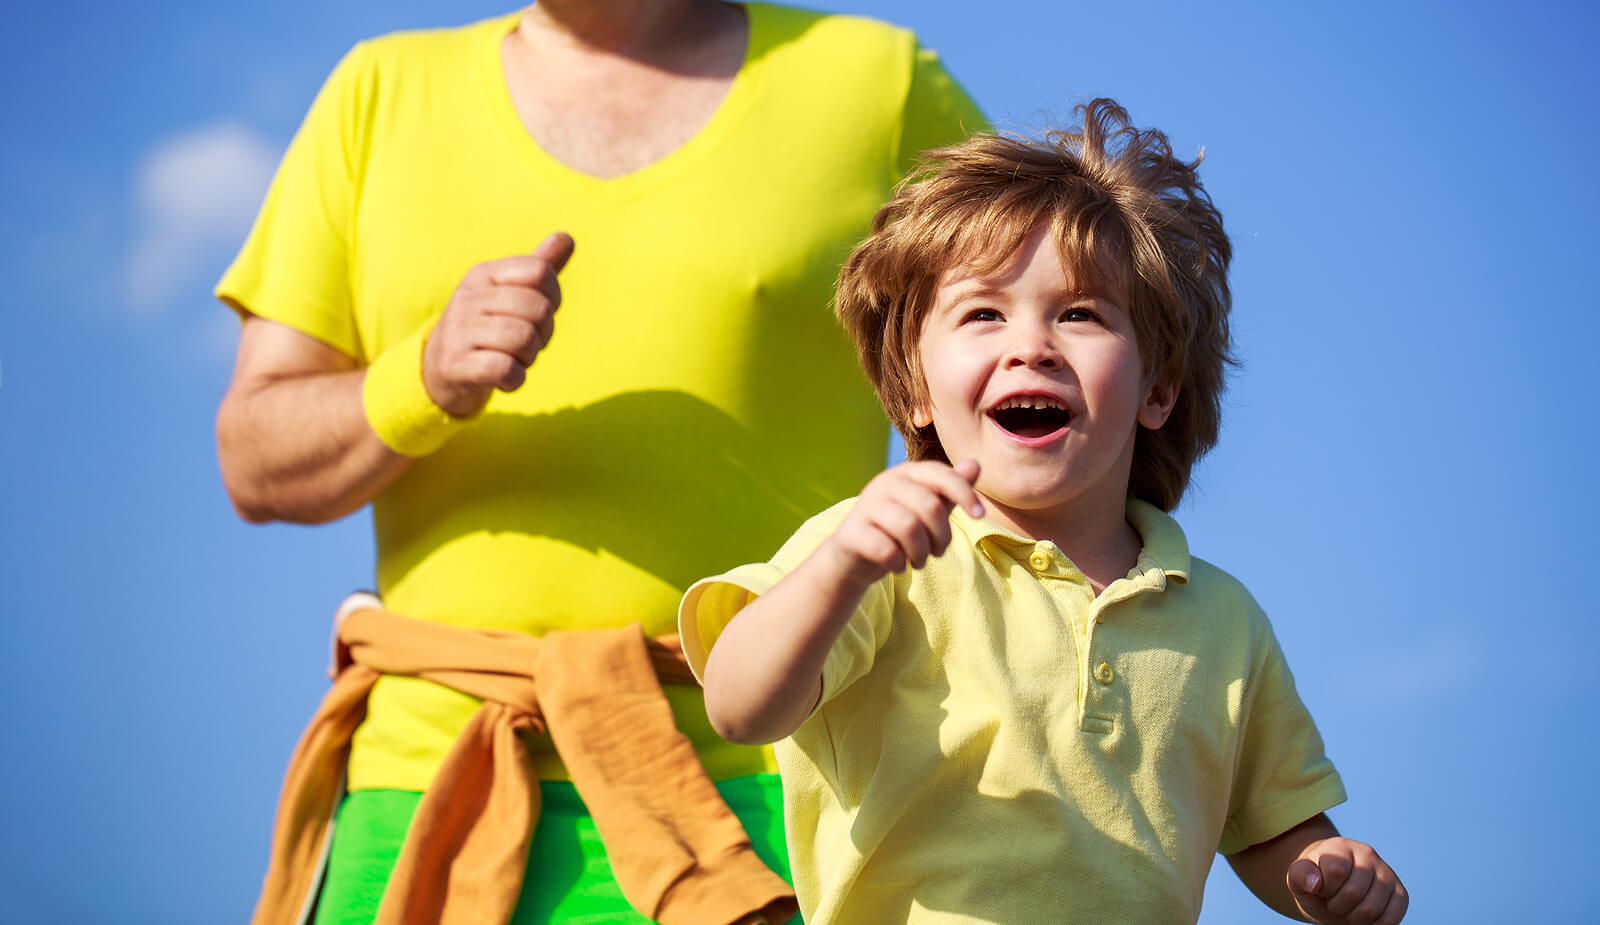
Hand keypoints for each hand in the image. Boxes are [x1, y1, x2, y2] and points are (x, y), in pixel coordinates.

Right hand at [422, 231, 575, 416]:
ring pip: (524, 339)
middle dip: (544, 332)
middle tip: (527, 341)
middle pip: (538, 308)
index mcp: (484, 273)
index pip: (540, 272)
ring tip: (515, 358)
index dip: (554, 297)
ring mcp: (459, 331)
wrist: (439, 368)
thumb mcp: (510, 291)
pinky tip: (506, 377)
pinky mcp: (456, 365)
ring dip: (529, 357)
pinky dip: (516, 379)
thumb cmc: (487, 326)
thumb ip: (539, 266)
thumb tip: (566, 237)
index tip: (539, 312)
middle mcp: (468, 298)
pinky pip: (505, 369)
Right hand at [823, 459, 983, 588]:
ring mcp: (865, 506)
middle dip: (942, 536)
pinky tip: (898, 566)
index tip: (980, 516)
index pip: (940, 474)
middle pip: (929, 506)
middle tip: (938, 552)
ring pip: (909, 527)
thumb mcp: (927, 510)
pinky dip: (899, 564)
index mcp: (904, 473)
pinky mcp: (851, 533)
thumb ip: (950, 489)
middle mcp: (883, 483)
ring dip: (921, 553)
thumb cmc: (898, 531)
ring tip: (919, 561)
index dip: (964, 493)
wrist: (854, 558)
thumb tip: (975, 464)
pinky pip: (886, 549)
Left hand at [1288, 837, 1407, 923]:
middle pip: (1354, 893)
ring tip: (1347, 908)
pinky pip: (1390, 919)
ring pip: (1372, 909)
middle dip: (1337, 905)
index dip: (1325, 888)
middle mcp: (1367, 854)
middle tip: (1333, 901)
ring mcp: (1387, 874)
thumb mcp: (1298, 878)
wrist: (1333, 891)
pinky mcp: (1400, 894)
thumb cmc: (1315, 883)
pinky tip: (1363, 916)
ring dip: (1353, 917)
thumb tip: (1314, 883)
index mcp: (1341, 846)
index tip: (1321, 887)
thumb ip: (1300, 875)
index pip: (1336, 871)